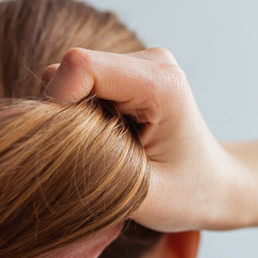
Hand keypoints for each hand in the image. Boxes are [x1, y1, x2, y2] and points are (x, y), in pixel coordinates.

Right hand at [42, 48, 257, 232]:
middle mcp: (149, 62)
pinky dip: (78, 118)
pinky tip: (105, 140)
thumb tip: (43, 150)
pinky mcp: (123, 74)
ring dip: (71, 120)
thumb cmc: (189, 193)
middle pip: (69, 72)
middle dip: (63, 117)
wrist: (214, 186)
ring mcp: (136, 64)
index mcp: (161, 84)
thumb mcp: (140, 195)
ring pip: (67, 79)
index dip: (57, 104)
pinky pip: (76, 87)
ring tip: (104, 150)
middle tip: (92, 156)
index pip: (80, 66)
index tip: (68, 147)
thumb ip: (92, 170)